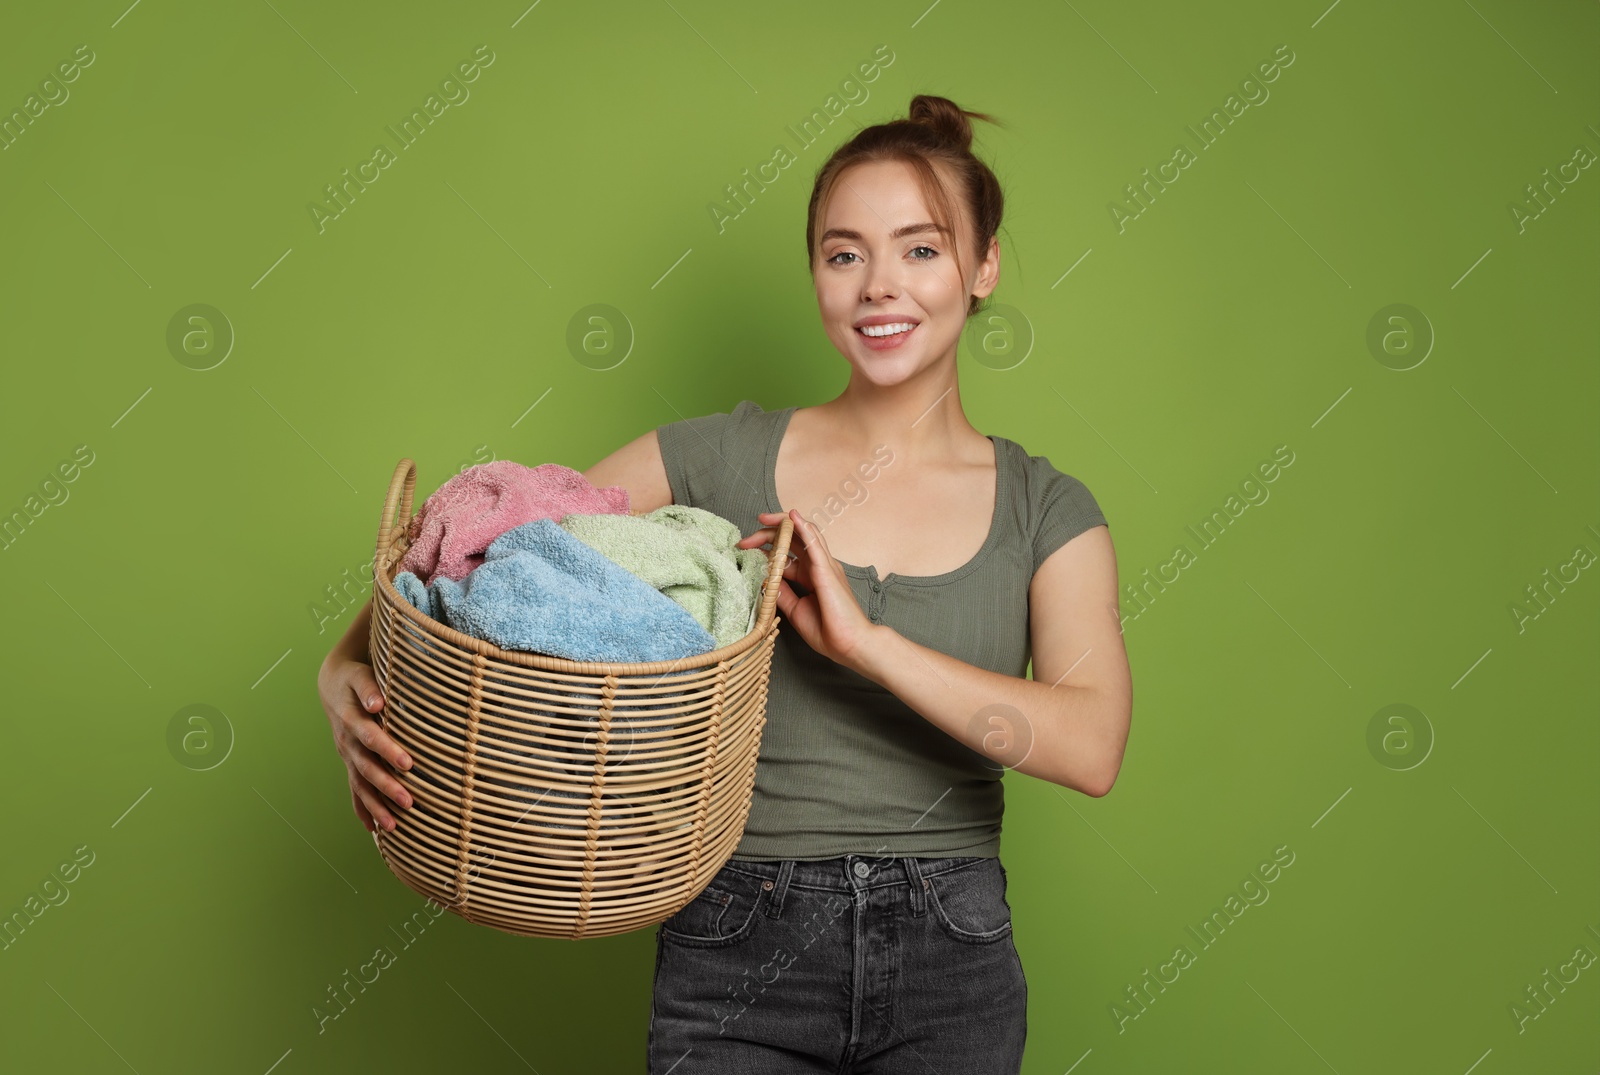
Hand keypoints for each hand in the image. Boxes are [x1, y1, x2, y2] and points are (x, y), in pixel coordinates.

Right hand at [316, 653, 413, 832]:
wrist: (333, 685)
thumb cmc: (353, 678)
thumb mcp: (359, 676)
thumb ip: (369, 688)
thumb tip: (377, 703)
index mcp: (352, 720)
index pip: (371, 738)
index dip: (388, 750)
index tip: (408, 764)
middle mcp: (347, 742)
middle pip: (367, 768)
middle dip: (387, 787)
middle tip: (408, 802)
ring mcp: (347, 755)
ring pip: (360, 785)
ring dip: (376, 806)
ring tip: (393, 827)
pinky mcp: (349, 762)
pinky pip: (354, 789)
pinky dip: (362, 809)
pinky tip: (372, 829)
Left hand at [738, 508, 879, 673]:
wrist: (850, 645)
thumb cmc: (829, 631)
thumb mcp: (795, 609)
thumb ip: (782, 593)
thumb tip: (766, 580)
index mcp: (810, 575)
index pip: (786, 553)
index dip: (765, 549)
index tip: (745, 550)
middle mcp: (818, 566)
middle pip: (792, 539)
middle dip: (768, 534)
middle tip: (745, 540)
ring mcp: (824, 565)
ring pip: (804, 534)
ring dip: (782, 524)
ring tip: (764, 518)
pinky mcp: (827, 570)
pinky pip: (815, 543)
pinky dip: (803, 528)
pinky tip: (792, 517)